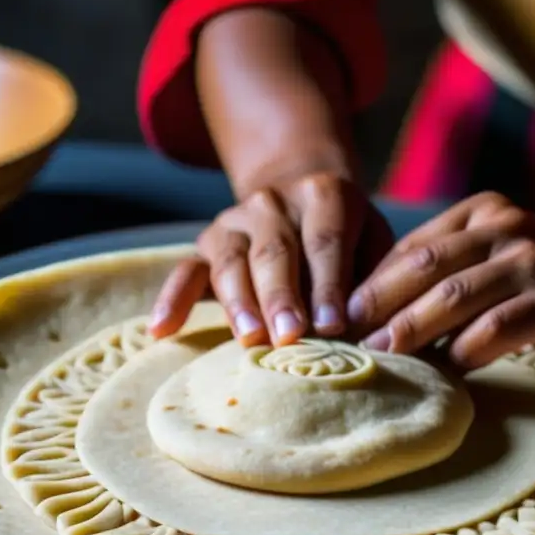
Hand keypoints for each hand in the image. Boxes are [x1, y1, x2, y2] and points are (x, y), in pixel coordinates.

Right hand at [148, 172, 393, 344]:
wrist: (301, 195)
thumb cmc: (349, 236)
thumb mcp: (372, 242)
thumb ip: (371, 279)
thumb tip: (371, 332)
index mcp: (324, 196)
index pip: (325, 242)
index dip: (329, 285)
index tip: (334, 326)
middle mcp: (274, 202)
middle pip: (275, 252)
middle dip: (281, 296)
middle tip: (290, 336)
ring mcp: (235, 221)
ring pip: (231, 262)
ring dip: (238, 302)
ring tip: (249, 338)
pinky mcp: (207, 244)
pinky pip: (185, 271)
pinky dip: (171, 299)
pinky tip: (161, 330)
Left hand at [347, 193, 534, 367]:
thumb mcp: (494, 250)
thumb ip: (446, 268)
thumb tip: (376, 313)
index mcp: (478, 215)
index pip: (411, 248)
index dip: (371, 282)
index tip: (341, 316)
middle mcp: (502, 230)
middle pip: (425, 267)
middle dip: (380, 304)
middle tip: (347, 337)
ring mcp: (530, 263)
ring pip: (456, 295)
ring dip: (413, 328)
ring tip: (383, 355)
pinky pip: (499, 328)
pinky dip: (466, 351)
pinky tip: (449, 370)